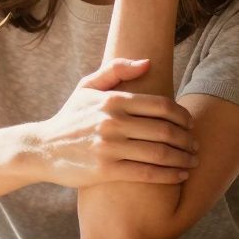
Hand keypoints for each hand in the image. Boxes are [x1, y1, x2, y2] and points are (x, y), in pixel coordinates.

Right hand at [24, 58, 197, 186]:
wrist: (42, 149)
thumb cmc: (70, 118)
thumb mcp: (86, 87)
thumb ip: (116, 69)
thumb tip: (149, 63)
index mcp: (112, 100)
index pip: (161, 105)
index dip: (183, 116)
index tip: (190, 125)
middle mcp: (112, 121)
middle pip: (166, 130)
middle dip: (188, 139)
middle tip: (196, 145)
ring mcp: (109, 146)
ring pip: (160, 152)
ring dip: (183, 158)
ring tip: (192, 161)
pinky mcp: (106, 170)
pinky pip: (147, 173)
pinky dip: (170, 175)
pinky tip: (180, 175)